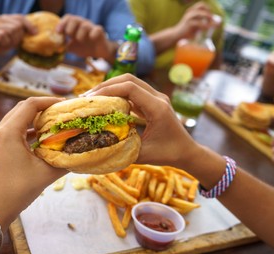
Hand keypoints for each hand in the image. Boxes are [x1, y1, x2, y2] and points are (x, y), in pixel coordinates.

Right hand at [0, 14, 35, 55]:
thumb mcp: (10, 40)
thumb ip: (19, 36)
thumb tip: (32, 34)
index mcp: (6, 20)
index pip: (20, 17)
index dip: (29, 25)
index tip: (35, 33)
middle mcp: (0, 19)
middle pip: (18, 25)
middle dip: (18, 37)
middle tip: (11, 43)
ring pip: (11, 30)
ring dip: (11, 40)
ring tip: (5, 44)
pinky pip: (3, 35)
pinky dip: (4, 42)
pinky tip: (0, 44)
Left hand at [0, 97, 67, 227]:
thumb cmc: (17, 191)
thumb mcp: (46, 174)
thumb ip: (65, 161)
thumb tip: (81, 153)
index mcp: (9, 133)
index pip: (30, 105)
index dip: (49, 101)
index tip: (65, 104)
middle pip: (21, 108)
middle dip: (42, 107)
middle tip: (61, 112)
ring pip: (15, 119)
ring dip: (33, 118)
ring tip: (52, 123)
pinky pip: (12, 131)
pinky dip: (26, 130)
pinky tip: (40, 138)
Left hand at [57, 14, 115, 62]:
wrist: (98, 53)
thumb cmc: (84, 47)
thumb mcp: (72, 48)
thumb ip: (64, 46)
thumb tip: (57, 46)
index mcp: (75, 26)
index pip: (68, 18)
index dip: (62, 23)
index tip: (58, 32)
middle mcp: (83, 24)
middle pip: (75, 19)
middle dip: (70, 28)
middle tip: (69, 36)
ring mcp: (91, 27)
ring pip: (85, 25)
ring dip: (80, 34)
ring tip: (80, 41)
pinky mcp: (100, 32)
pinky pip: (97, 29)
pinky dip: (93, 34)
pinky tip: (91, 39)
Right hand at [84, 74, 198, 167]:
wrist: (187, 151)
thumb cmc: (168, 154)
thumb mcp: (142, 155)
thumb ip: (122, 148)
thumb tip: (97, 144)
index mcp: (157, 108)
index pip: (130, 88)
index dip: (108, 90)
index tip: (91, 100)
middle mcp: (158, 98)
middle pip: (129, 79)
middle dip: (106, 85)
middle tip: (87, 97)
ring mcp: (157, 97)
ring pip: (131, 82)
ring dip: (111, 87)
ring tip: (93, 98)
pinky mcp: (153, 101)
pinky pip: (134, 91)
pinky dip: (118, 93)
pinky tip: (106, 103)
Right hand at [174, 2, 218, 39]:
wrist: (176, 35)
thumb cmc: (187, 30)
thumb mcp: (195, 24)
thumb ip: (203, 22)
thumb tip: (215, 23)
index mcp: (191, 11)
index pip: (202, 5)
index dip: (208, 8)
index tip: (211, 16)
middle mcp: (190, 12)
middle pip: (202, 6)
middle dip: (209, 12)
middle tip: (212, 20)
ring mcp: (189, 17)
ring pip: (201, 13)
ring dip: (208, 18)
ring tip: (211, 24)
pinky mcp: (188, 23)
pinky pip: (198, 23)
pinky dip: (204, 26)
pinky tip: (206, 29)